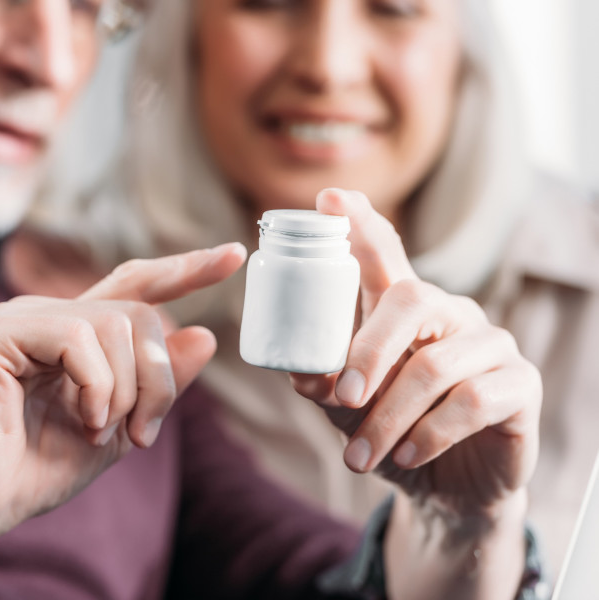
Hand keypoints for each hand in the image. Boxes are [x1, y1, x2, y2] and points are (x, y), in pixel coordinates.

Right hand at [0, 243, 246, 540]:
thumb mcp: (120, 426)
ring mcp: (20, 316)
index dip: (185, 270)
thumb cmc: (37, 467)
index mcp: (76, 333)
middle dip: (158, 377)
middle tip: (142, 433)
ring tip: (97, 430)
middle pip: (139, 313)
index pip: (137, 284)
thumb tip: (205, 334)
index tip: (234, 256)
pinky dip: (96, 386)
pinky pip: (78, 337)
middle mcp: (49, 314)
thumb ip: (160, 384)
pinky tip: (82, 419)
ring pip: (115, 322)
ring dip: (126, 390)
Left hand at [290, 189, 540, 519]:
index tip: (329, 198)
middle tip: (341, 398)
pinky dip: (430, 433)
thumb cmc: (392, 430)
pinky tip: (408, 456)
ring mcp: (490, 344)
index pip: (385, 254)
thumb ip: (324, 382)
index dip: (360, 224)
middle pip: (410, 299)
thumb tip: (301, 373)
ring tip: (360, 457)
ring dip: (389, 417)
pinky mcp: (520, 385)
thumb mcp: (347, 407)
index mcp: (405, 309)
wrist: (447, 486)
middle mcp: (450, 313)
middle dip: (368, 351)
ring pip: (434, 366)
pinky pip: (472, 401)